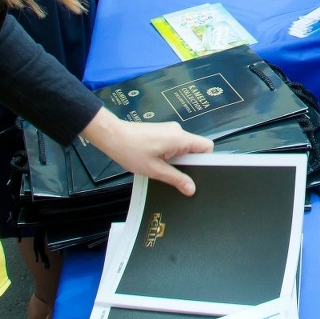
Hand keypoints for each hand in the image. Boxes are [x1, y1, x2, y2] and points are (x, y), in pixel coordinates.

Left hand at [79, 109, 212, 195]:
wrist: (113, 136)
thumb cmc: (132, 151)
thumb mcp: (155, 170)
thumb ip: (176, 179)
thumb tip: (192, 189)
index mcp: (180, 138)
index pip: (206, 146)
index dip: (206, 160)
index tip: (197, 173)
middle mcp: (178, 131)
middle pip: (195, 147)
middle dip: (189, 163)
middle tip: (178, 176)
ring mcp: (169, 130)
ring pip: (183, 146)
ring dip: (177, 159)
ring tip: (162, 169)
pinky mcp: (161, 131)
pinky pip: (173, 143)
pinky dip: (170, 154)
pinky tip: (156, 161)